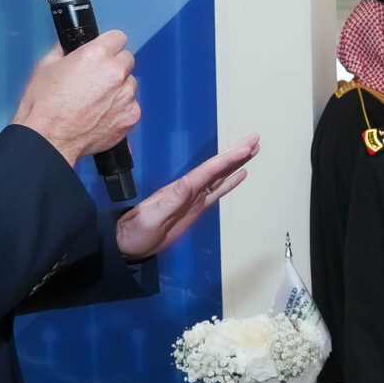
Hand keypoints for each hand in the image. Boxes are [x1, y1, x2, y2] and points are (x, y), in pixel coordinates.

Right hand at [12, 33, 139, 164]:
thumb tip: (71, 45)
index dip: (109, 44)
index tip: (106, 51)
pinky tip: (102, 114)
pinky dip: (121, 109)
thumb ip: (64, 50)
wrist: (48, 139)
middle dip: (114, 66)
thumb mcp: (46, 66)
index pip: (118, 37)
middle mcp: (115, 73)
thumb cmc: (44, 106)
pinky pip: (131, 106)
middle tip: (97, 78)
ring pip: (130, 84)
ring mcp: (125, 96)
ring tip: (97, 100)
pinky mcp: (131, 116)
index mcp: (96, 55)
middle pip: (126, 60)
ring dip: (119, 88)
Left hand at [117, 135, 259, 258]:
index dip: (228, 159)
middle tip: (255, 138)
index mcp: (181, 189)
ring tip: (252, 149)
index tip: (245, 147)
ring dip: (236, 162)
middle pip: (217, 166)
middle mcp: (189, 189)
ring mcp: (194, 197)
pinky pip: (217, 191)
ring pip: (220, 175)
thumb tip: (189, 183)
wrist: (129, 244)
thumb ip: (171, 200)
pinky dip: (230, 181)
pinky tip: (240, 173)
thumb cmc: (135, 232)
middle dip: (236, 152)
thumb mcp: (151, 217)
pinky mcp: (196, 207)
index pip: (209, 170)